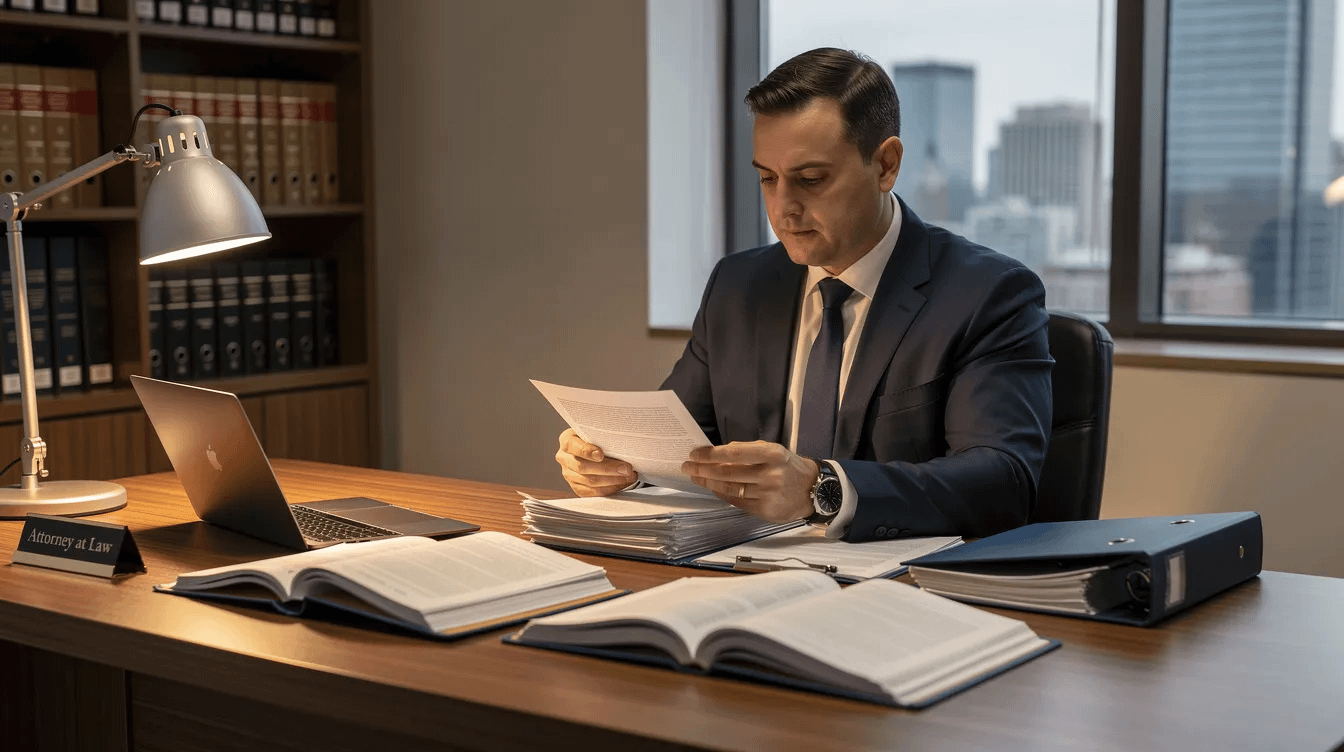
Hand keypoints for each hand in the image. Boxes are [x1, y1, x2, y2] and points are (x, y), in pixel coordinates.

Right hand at [555, 429, 636, 496]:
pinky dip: (610, 489)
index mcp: (567, 441)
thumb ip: (603, 437)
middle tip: (626, 468)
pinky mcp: (577, 487)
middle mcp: (564, 458)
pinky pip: (592, 492)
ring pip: (589, 481)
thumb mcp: (597, 432)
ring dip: (613, 480)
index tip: (600, 454)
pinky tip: (622, 483)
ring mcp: (569, 474)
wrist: (596, 447)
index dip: (586, 451)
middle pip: (582, 467)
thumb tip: (621, 445)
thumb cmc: (599, 438)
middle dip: (608, 468)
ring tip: (629, 476)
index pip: (571, 446)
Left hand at [681, 441, 817, 521]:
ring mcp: (768, 494)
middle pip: (728, 473)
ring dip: (708, 484)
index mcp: (773, 454)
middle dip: (703, 470)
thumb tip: (718, 454)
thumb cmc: (789, 467)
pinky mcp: (766, 511)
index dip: (711, 454)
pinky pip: (737, 502)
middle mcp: (770, 475)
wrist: (814, 490)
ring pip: (730, 489)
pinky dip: (723, 495)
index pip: (734, 453)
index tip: (695, 454)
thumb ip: (748, 451)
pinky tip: (714, 489)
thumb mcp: (773, 451)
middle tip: (688, 467)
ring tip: (696, 478)